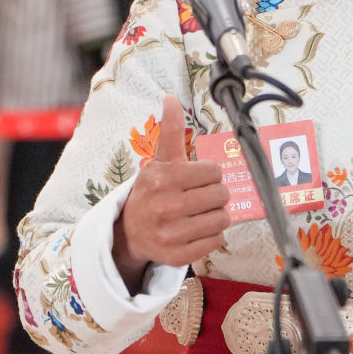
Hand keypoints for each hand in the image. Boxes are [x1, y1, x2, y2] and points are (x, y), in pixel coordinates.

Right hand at [112, 94, 229, 292]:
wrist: (129, 232)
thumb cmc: (151, 191)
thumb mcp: (159, 160)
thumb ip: (170, 130)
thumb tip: (170, 98)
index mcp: (163, 179)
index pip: (214, 171)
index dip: (210, 174)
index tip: (197, 178)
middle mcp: (166, 207)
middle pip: (222, 195)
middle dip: (216, 194)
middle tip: (201, 196)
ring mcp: (171, 234)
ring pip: (223, 219)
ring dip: (217, 215)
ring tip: (201, 212)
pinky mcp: (178, 255)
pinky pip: (217, 241)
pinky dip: (213, 234)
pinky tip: (197, 228)